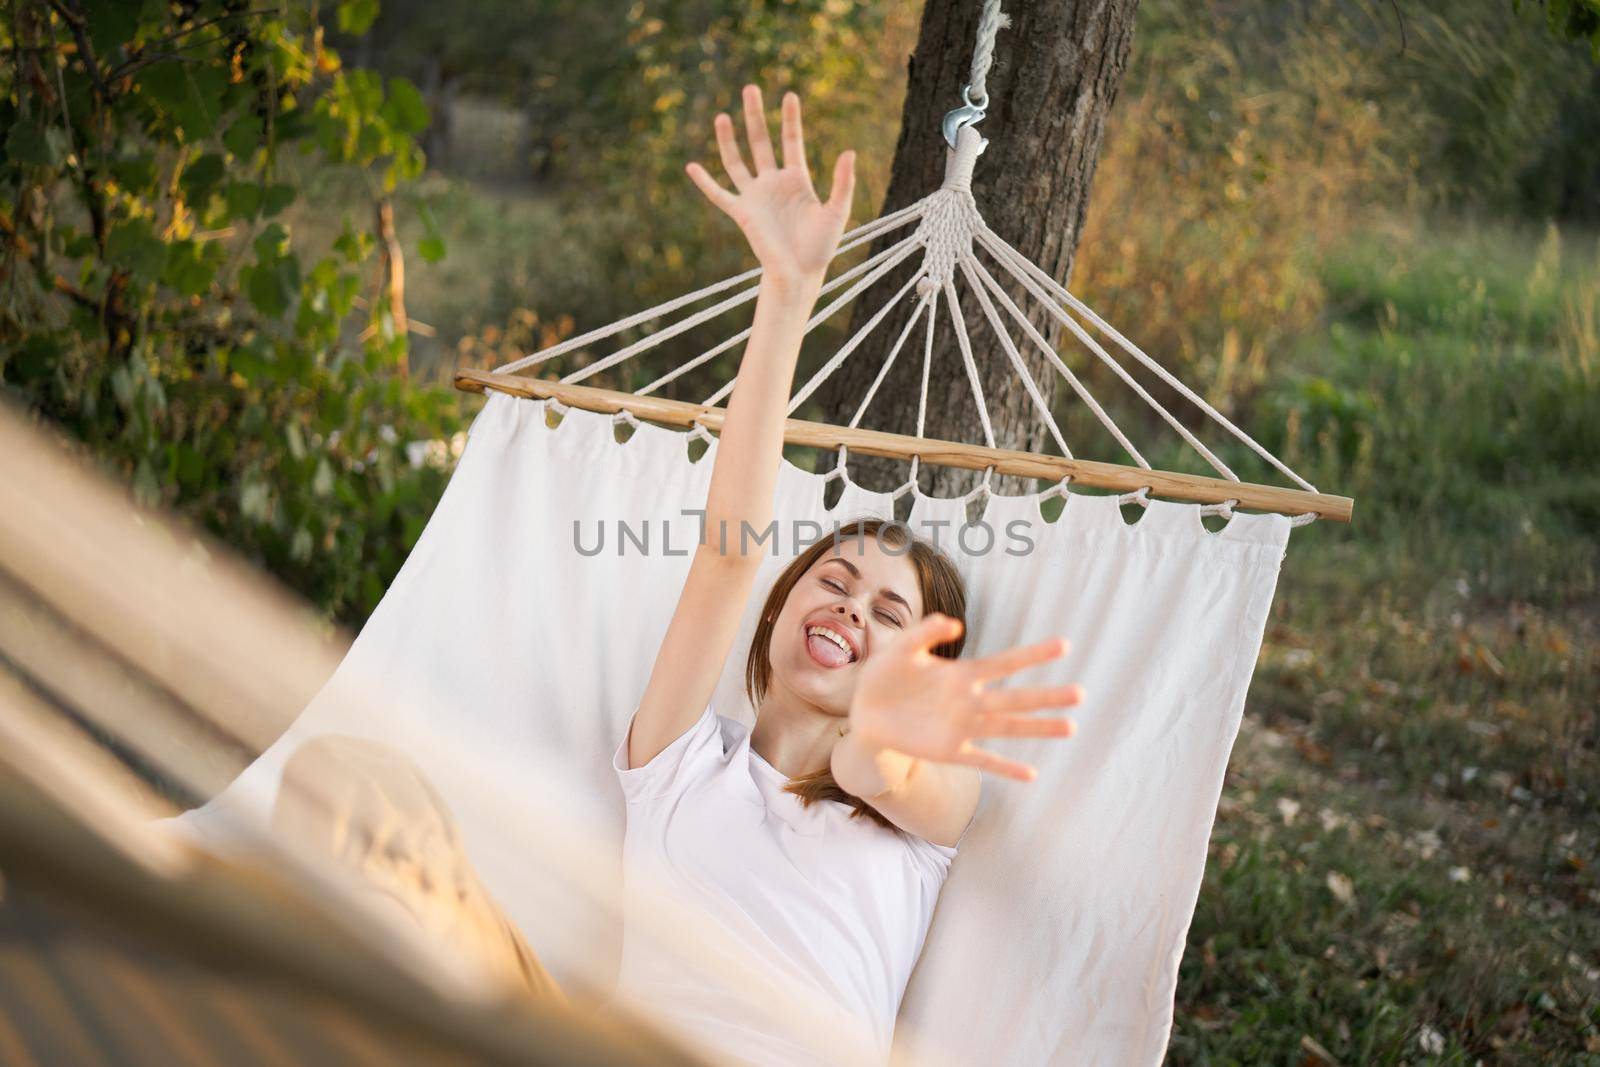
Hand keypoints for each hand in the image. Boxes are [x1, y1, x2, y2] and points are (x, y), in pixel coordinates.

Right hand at [685, 84, 855, 285]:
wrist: (799, 273)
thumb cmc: (821, 246)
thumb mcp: (837, 211)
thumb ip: (842, 182)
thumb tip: (849, 152)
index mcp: (797, 179)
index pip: (792, 140)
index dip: (791, 118)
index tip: (789, 94)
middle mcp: (773, 183)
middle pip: (761, 142)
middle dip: (755, 116)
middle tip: (750, 88)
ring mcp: (756, 196)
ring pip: (737, 161)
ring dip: (729, 139)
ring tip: (722, 115)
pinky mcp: (742, 213)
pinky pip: (719, 195)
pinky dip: (705, 182)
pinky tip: (691, 166)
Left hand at [847, 614, 1082, 781]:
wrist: (864, 711)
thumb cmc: (885, 674)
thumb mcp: (902, 647)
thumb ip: (925, 632)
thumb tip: (953, 623)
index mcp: (962, 674)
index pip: (1004, 663)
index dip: (1033, 655)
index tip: (1064, 646)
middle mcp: (970, 701)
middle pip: (1015, 699)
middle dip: (1047, 696)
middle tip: (1081, 693)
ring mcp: (962, 727)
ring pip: (1006, 728)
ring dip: (1037, 728)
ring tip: (1070, 727)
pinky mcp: (949, 750)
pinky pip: (982, 760)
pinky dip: (1004, 768)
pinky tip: (1030, 774)